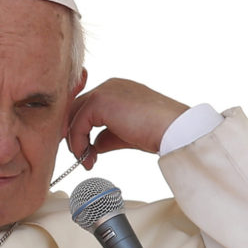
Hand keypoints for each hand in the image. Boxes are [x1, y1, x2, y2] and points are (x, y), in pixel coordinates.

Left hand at [66, 78, 187, 168]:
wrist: (173, 130)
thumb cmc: (158, 132)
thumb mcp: (127, 134)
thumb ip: (108, 136)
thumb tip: (94, 145)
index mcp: (117, 90)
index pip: (87, 107)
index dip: (80, 129)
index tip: (83, 150)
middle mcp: (109, 86)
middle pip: (76, 108)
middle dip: (74, 135)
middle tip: (81, 158)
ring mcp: (104, 91)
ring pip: (74, 115)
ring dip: (76, 141)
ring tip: (86, 161)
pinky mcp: (100, 101)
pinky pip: (78, 123)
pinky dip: (79, 142)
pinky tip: (89, 157)